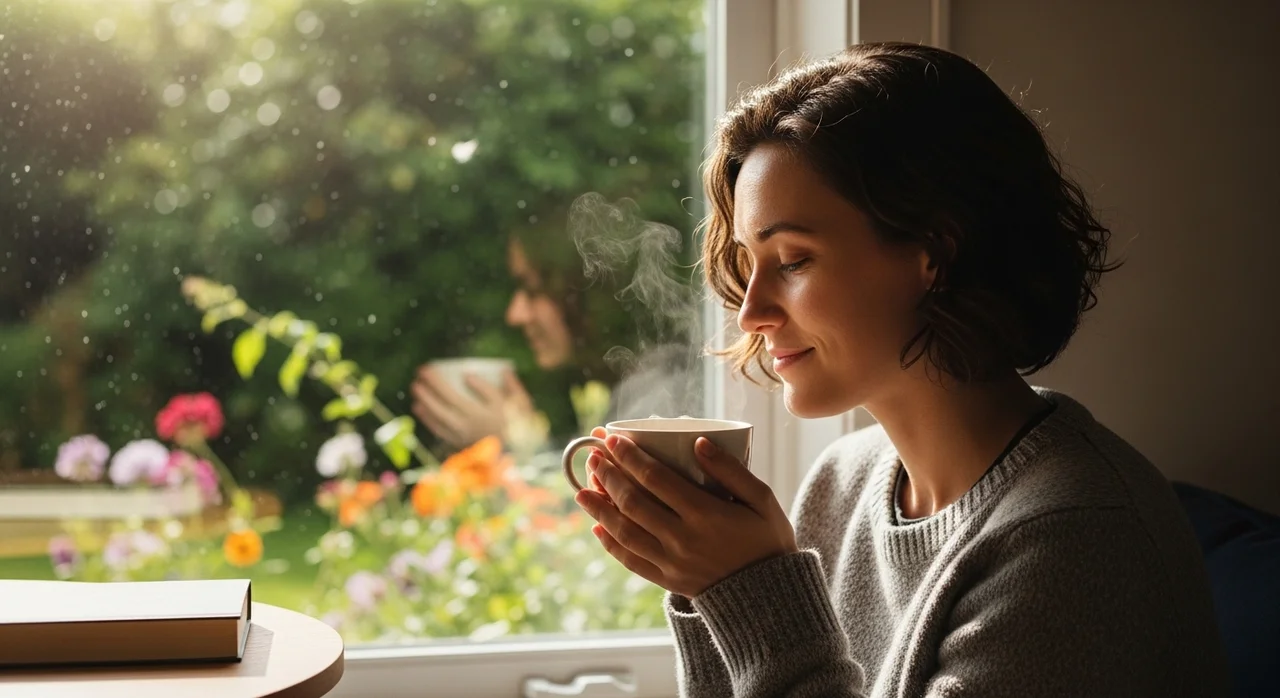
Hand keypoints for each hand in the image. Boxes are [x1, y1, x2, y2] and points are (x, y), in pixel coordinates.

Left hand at [410, 366, 533, 448]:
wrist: (512, 459)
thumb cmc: (519, 428)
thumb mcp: (522, 406)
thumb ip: (513, 386)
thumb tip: (502, 369)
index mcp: (492, 413)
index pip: (479, 394)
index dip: (474, 383)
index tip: (465, 373)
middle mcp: (475, 424)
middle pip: (450, 401)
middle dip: (433, 384)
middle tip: (422, 371)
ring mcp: (464, 435)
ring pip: (440, 415)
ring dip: (425, 399)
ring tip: (415, 387)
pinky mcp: (459, 443)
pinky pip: (439, 430)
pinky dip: (427, 418)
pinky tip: (418, 407)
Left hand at [575, 431, 797, 597]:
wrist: (770, 597)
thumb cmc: (767, 541)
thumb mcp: (762, 500)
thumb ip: (731, 469)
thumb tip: (699, 442)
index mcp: (706, 514)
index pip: (656, 478)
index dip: (631, 456)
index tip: (613, 439)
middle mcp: (682, 538)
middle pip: (633, 502)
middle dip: (609, 476)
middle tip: (593, 456)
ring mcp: (671, 562)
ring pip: (624, 531)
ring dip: (600, 508)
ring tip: (582, 489)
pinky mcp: (667, 580)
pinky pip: (630, 560)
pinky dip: (611, 543)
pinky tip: (598, 527)